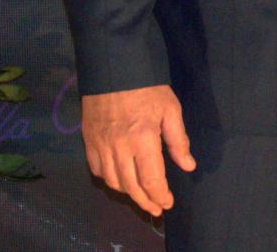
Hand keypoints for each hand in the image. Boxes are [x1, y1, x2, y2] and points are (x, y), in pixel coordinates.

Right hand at [81, 84, 195, 215]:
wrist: (113, 69)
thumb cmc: (147, 88)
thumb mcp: (170, 109)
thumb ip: (178, 140)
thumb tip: (188, 165)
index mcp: (143, 139)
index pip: (151, 179)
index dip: (160, 195)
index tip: (168, 203)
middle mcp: (119, 148)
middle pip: (131, 186)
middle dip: (146, 201)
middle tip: (156, 208)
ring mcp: (101, 146)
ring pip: (113, 182)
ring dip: (128, 194)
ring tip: (141, 196)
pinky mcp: (89, 142)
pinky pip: (97, 171)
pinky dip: (109, 180)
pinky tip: (120, 180)